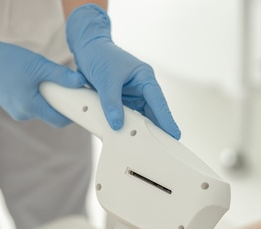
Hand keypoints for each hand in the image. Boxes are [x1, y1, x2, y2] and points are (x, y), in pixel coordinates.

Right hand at [0, 17, 85, 126]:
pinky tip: (33, 82)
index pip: (59, 120)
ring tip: (43, 79)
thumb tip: (79, 81)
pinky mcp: (13, 107)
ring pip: (42, 108)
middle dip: (60, 102)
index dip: (72, 113)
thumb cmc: (7, 61)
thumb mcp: (38, 65)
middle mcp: (23, 114)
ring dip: (48, 97)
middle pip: (51, 114)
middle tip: (64, 86)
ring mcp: (17, 112)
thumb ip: (60, 75)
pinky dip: (38, 95)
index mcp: (30, 106)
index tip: (81, 104)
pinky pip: (32, 104)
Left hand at [66, 5, 180, 138]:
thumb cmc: (100, 55)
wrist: (86, 48)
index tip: (174, 134)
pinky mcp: (121, 102)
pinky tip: (125, 137)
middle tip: (161, 147)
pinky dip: (125, 126)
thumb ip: (111, 103)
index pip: (158, 102)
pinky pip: (126, 117)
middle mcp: (141, 88)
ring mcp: (131, 96)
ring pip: (139, 118)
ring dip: (139, 130)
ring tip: (144, 146)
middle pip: (152, 113)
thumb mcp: (106, 80)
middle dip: (156, 129)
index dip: (167, 119)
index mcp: (144, 78)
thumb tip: (117, 124)